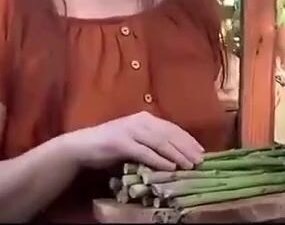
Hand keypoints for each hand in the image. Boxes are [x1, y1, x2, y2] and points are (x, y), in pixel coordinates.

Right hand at [60, 111, 204, 171]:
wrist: (82, 146)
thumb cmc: (110, 144)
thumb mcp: (135, 139)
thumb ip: (151, 141)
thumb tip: (175, 153)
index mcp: (145, 118)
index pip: (172, 128)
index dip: (188, 139)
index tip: (202, 151)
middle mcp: (140, 121)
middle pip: (169, 134)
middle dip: (187, 148)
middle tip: (200, 160)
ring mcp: (130, 131)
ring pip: (160, 142)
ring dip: (177, 154)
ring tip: (189, 165)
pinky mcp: (121, 143)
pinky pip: (145, 152)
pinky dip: (159, 160)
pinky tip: (170, 167)